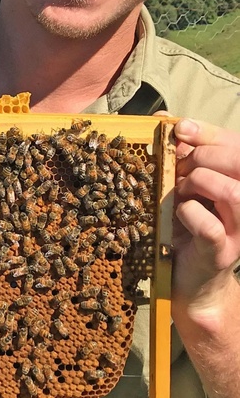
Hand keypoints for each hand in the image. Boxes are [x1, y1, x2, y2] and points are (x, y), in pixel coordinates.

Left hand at [172, 118, 239, 323]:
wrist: (186, 280)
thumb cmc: (181, 226)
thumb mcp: (178, 184)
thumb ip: (178, 153)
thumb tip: (164, 117)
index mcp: (236, 182)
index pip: (237, 146)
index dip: (210, 132)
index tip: (179, 128)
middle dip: (202, 157)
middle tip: (178, 168)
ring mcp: (238, 230)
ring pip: (234, 193)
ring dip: (200, 183)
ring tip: (181, 191)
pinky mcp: (222, 253)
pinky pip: (211, 226)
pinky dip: (190, 214)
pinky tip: (179, 214)